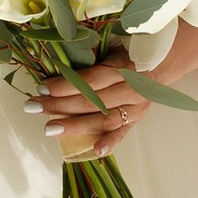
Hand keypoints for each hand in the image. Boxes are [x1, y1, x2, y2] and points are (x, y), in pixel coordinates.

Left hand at [32, 52, 151, 160]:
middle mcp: (130, 89)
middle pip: (91, 101)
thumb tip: (58, 61)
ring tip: (50, 129)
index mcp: (123, 67)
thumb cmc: (130, 51)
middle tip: (33, 107)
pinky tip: (94, 151)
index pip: (89, 80)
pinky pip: (122, 134)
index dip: (64, 86)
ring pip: (103, 119)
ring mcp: (135, 107)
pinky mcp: (136, 120)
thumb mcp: (113, 46)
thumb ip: (92, 56)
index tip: (42, 88)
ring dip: (75, 126)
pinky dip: (109, 143)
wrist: (163, 62)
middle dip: (59, 105)